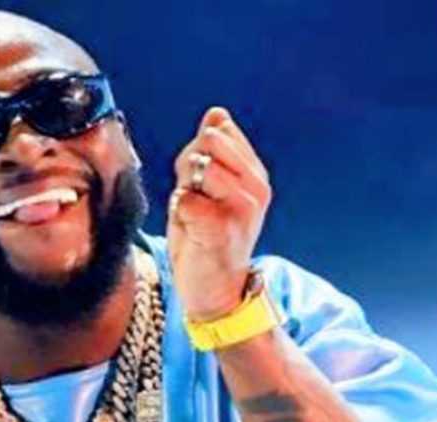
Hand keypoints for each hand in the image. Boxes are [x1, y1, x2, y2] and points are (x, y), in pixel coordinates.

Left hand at [167, 106, 272, 319]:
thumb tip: (216, 114)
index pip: (217, 131)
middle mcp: (257, 186)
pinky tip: (192, 233)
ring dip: (184, 190)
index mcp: (255, 173)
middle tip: (195, 201)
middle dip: (188, 168)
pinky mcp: (223, 226)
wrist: (216, 291)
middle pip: (208, 141)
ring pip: (198, 165)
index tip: (203, 187)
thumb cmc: (208, 239)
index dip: (197, 154)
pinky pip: (185, 198)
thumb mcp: (211, 188)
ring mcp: (244, 206)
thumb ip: (211, 151)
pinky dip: (179, 214)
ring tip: (194, 217)